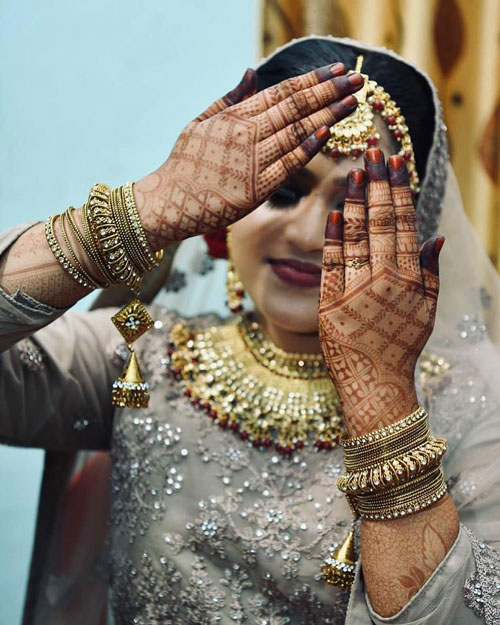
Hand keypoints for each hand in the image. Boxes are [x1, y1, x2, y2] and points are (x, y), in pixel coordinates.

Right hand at [135, 64, 363, 248]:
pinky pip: (287, 165)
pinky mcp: (256, 189)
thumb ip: (230, 98)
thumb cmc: (184, 164)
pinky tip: (328, 133)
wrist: (169, 203)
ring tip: (352, 103)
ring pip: (297, 132)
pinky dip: (307, 148)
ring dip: (327, 115)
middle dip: (329, 92)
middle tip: (358, 81)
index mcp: (235, 116)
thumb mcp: (200, 123)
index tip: (338, 71)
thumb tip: (253, 72)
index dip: (313, 80)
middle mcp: (246, 134)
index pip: (282, 92)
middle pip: (296, 107)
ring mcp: (252, 161)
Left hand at [318, 149, 443, 435]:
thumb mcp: (426, 310)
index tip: (396, 161)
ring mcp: (354, 291)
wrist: (373, 382)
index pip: (403, 224)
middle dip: (376, 183)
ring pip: (355, 238)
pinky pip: (332, 264)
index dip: (399, 191)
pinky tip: (334, 212)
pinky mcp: (330, 303)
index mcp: (407, 278)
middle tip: (373, 149)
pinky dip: (333, 237)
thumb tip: (436, 235)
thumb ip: (430, 272)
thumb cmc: (401, 345)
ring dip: (353, 202)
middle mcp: (383, 280)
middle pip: (380, 222)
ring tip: (353, 170)